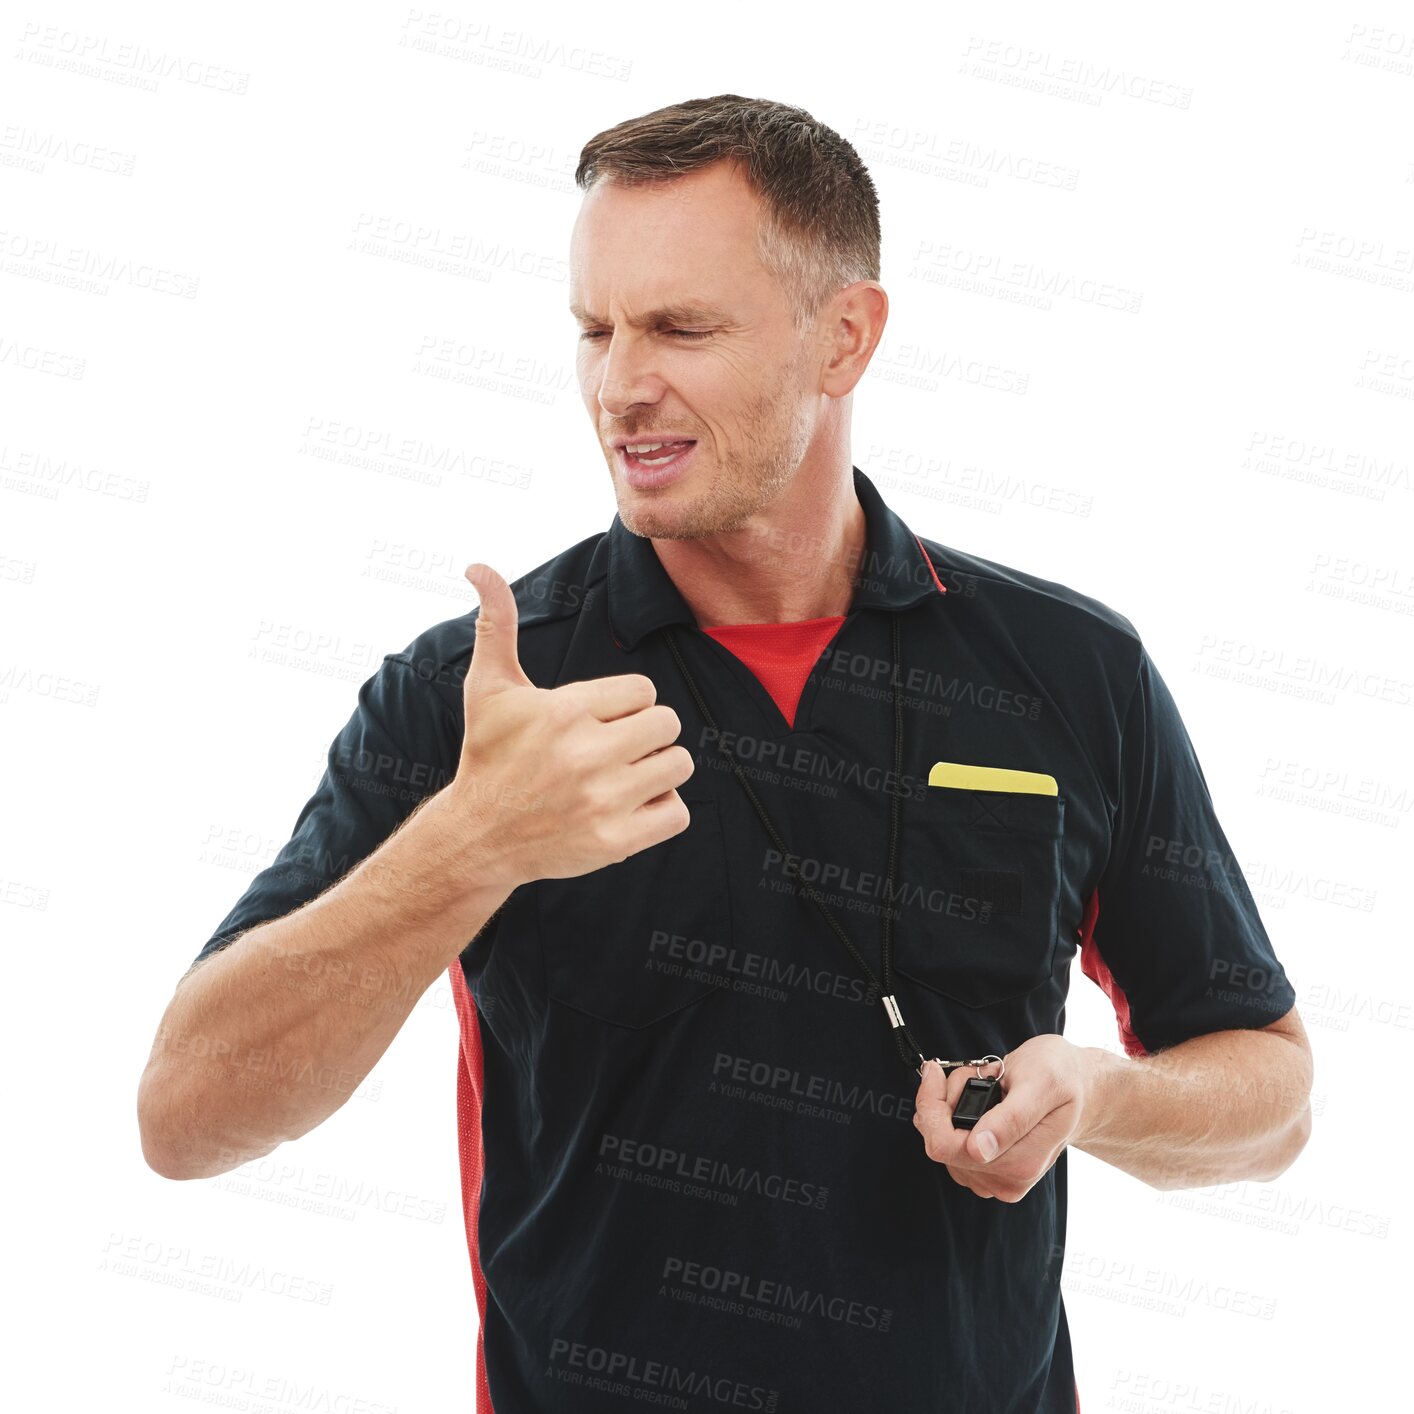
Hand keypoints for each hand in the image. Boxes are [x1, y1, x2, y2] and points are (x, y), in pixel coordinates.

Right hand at [446, 563, 696, 889]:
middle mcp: (587, 754)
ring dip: (657, 770)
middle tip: (614, 748)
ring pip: (678, 765)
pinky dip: (661, 811)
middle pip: (668, 723)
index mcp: (565, 711)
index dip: (627, 704)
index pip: (645, 691)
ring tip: (623, 776)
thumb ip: (497, 623)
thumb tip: (477, 565)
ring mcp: (603, 800)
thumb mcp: (488, 688)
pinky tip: (629, 806)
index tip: (599, 719)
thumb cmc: (488, 756)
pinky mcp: (616, 841)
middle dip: (645, 733)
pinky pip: (678, 813)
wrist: (477, 838)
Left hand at [912, 1035, 1095, 1200]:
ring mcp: (995, 1177)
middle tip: (976, 1074)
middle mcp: (1006, 1178)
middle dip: (944, 1100)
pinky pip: (949, 1143)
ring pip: (941, 1141)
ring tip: (986, 1084)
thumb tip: (979, 1149)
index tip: (935, 1071)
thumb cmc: (1062, 1078)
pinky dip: (954, 1113)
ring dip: (950, 1105)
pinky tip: (982, 1098)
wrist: (1078, 1088)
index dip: (931, 1106)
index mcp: (1020, 1163)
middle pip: (938, 1142)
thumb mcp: (1042, 1084)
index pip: (944, 1145)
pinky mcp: (986, 1169)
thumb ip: (1012, 1119)